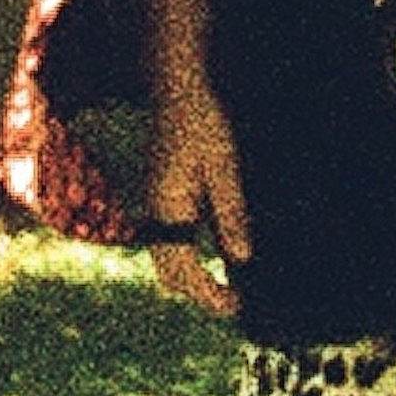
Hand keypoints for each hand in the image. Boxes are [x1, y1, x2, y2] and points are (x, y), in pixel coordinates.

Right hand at [146, 84, 247, 313]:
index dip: (209, 294)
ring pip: (166, 257)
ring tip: (227, 283)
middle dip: (198, 293)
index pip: (184, 271)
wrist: (177, 88)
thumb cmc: (203, 122)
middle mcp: (153, 212)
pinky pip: (170, 238)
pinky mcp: (161, 195)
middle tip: (234, 301)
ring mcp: (154, 204)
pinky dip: (190, 255)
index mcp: (167, 209)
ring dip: (192, 276)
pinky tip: (215, 250)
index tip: (237, 306)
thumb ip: (230, 213)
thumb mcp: (224, 167)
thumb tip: (241, 260)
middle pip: (169, 272)